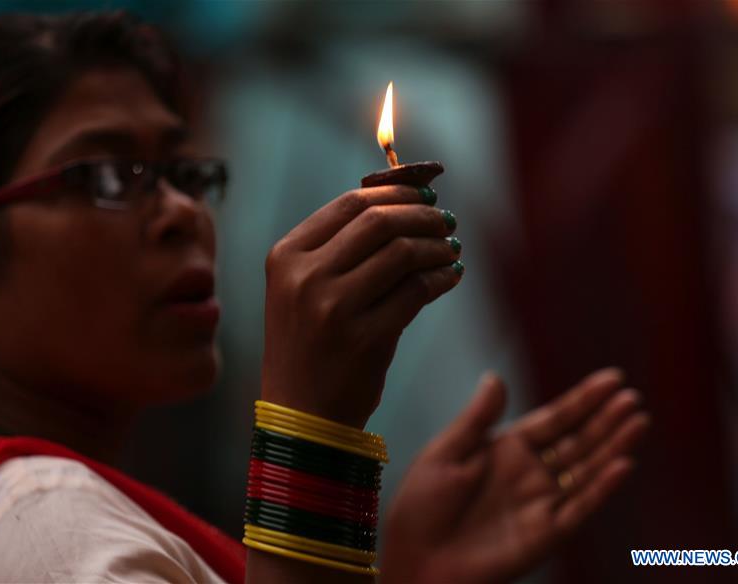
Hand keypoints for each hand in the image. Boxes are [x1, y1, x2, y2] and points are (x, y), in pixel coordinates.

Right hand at [261, 186, 459, 426]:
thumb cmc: (309, 346)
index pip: (349, 204)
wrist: (301, 416)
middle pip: (380, 222)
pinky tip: (451, 276)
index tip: (424, 192)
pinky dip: (442, 277)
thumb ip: (339, 248)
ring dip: (437, 246)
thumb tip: (402, 201)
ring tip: (452, 249)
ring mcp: (333, 308)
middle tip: (446, 220)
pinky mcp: (365, 339)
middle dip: (422, 214)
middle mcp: (305, 277)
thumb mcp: (302, 290)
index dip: (395, 191)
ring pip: (402, 253)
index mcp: (286, 256)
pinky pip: (417, 292)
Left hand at [382, 368, 649, 583]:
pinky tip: (624, 464)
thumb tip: (496, 376)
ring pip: (587, 469)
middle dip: (606, 419)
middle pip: (578, 441)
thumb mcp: (444, 453)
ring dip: (613, 446)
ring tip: (639, 420)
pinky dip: (602, 487)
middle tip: (633, 396)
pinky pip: (580, 507)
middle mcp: (530, 473)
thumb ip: (477, 418)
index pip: (554, 418)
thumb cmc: (422, 505)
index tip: (613, 378)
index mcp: (506, 449)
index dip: (583, 399)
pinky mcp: (546, 534)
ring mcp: (541, 503)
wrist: (417, 558)